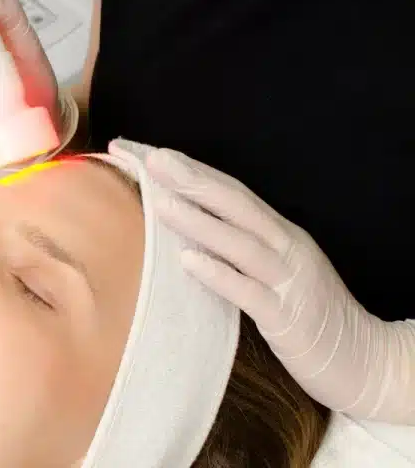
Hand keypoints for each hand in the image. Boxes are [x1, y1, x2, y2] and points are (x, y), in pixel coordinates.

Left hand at [109, 139, 414, 423]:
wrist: (360, 359)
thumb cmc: (306, 313)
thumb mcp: (275, 269)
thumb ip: (241, 246)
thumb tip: (189, 225)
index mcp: (279, 233)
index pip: (232, 191)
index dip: (193, 170)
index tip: (151, 153)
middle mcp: (286, 248)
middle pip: (237, 205)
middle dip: (193, 180)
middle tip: (153, 158)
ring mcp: (289, 281)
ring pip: (240, 243)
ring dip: (199, 221)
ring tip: (159, 202)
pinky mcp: (288, 318)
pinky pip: (249, 293)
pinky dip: (219, 274)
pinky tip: (187, 261)